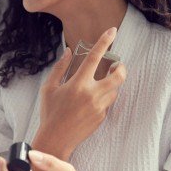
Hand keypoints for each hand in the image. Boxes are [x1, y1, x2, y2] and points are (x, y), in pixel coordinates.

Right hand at [35, 27, 126, 157]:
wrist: (56, 140)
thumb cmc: (50, 112)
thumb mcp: (49, 88)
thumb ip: (60, 68)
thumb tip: (69, 52)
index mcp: (78, 84)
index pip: (95, 57)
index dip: (104, 42)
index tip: (112, 30)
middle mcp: (92, 94)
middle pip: (118, 76)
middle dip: (121, 67)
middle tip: (117, 65)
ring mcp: (99, 107)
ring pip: (115, 90)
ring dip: (112, 83)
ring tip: (102, 82)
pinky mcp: (102, 117)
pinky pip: (108, 103)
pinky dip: (104, 97)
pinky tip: (92, 100)